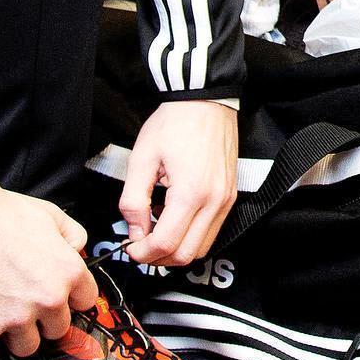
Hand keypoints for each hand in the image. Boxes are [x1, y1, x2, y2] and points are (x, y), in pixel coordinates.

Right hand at [0, 185, 94, 357]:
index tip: (58, 297)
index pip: (85, 303)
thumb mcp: (51, 214)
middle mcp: (48, 298)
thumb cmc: (1, 215)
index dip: (70, 298)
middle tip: (25, 302)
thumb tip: (78, 252)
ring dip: (15, 333)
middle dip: (43, 319)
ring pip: (26, 346)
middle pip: (58, 330)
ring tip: (3, 310)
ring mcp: (16, 316)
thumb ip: (73, 236)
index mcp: (68, 273)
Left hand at [119, 99, 240, 268]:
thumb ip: (133, 200)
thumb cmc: (175, 122)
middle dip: (158, 258)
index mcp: (191, 192)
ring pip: (201, 248)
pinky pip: (212, 231)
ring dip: (176, 248)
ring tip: (156, 229)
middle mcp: (214, 201)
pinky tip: (173, 217)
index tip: (130, 247)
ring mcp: (225, 200)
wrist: (205, 100)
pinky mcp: (229, 196)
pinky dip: (190, 235)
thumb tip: (134, 230)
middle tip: (140, 245)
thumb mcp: (142, 159)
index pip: (166, 244)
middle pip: (186, 255)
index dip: (143, 253)